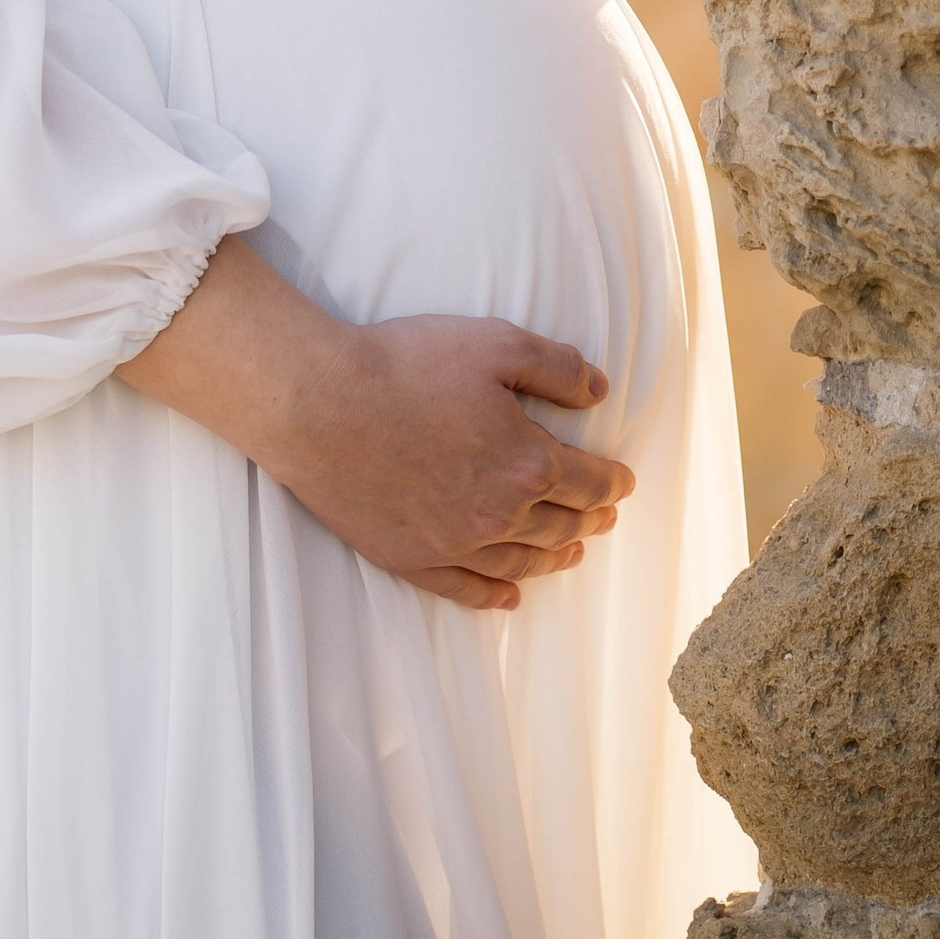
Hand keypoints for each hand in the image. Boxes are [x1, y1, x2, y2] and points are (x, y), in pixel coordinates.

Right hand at [121, 240, 633, 611]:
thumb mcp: (494, 342)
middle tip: (603, 515)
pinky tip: (509, 596)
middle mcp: (500, 514)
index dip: (612, 481)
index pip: (589, 480)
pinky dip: (494, 595)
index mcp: (528, 462)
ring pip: (521, 561)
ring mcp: (454, 544)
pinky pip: (465, 589)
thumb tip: (600, 391)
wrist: (317, 402)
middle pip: (561, 526)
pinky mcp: (410, 559)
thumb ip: (557, 367)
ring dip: (554, 558)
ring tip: (571, 554)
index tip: (622, 481)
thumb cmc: (402, 364)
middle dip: (590, 519)